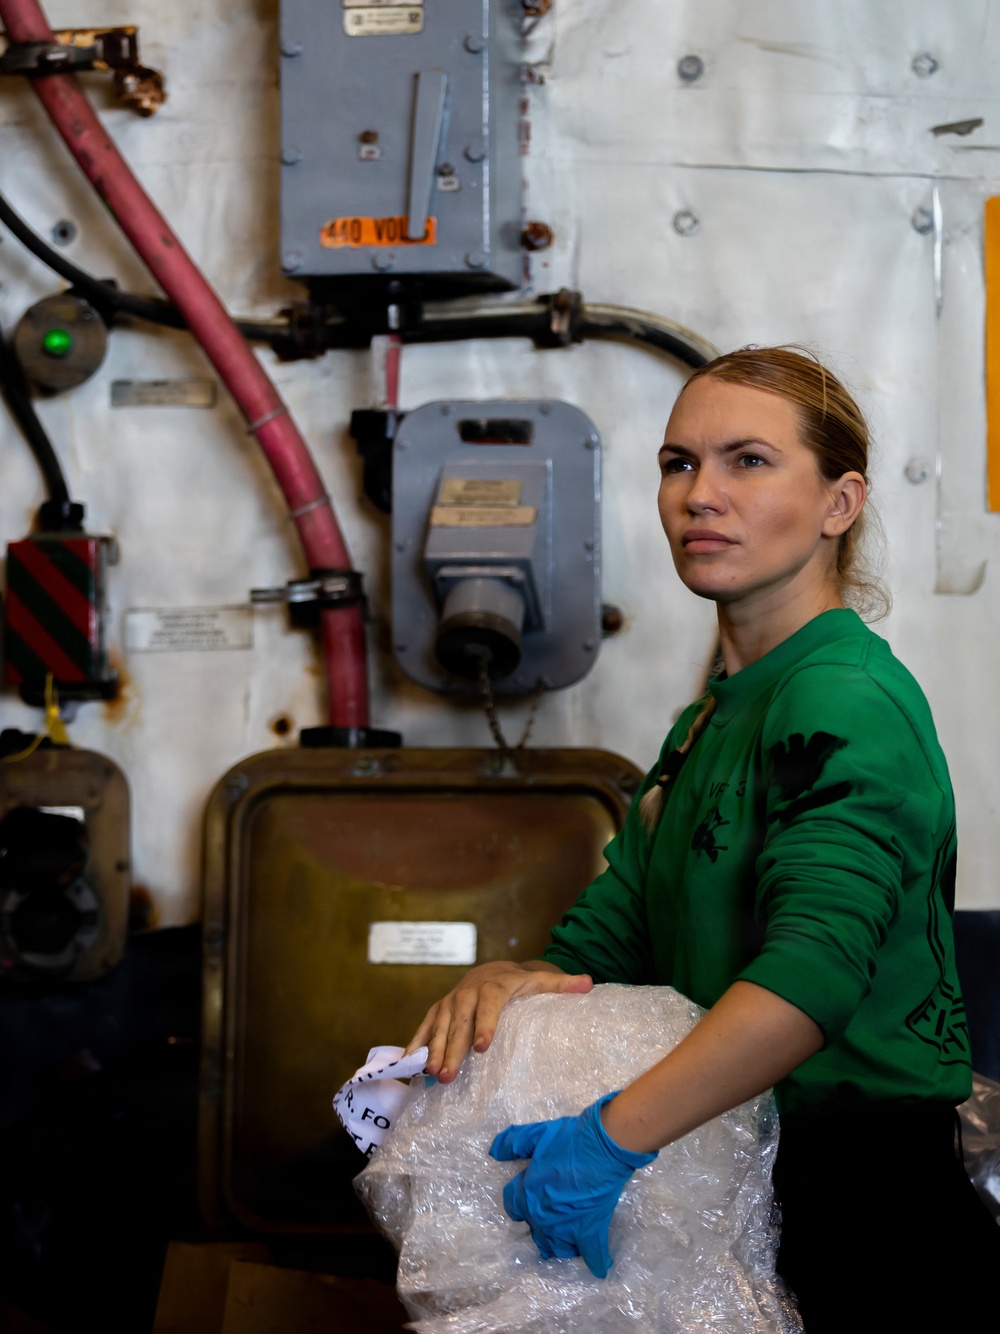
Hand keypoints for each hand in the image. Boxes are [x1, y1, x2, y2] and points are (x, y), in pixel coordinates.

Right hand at [405, 960, 591, 1082]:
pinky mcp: (437, 1011)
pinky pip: (424, 1028)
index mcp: (493, 987)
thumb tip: (589, 984)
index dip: (484, 1025)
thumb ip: (562, 986)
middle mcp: (466, 994)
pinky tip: (408, 1066)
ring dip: (434, 1051)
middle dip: (453, 1049)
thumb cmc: (519, 983)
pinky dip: (415, 1045)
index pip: (488, 1006)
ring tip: (432, 1076)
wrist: (490, 971)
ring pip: (439, 1027)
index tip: (482, 1047)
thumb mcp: (540, 982)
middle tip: (449, 1076)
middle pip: (458, 1023)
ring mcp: (449, 1002)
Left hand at [489, 1092, 656, 1278]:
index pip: (513, 1206)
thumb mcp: (536, 1135)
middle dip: (538, 1221)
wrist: (601, 1147)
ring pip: (555, 1247)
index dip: (519, 1197)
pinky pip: (592, 1255)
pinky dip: (596, 1262)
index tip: (530, 1191)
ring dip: (557, 1243)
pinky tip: (599, 1266)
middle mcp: (541, 1218)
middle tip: (550, 1210)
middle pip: (533, 1229)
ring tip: (564, 1237)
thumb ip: (513, 1142)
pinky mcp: (590, 1232)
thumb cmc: (568, 1140)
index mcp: (527, 1195)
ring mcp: (566, 1229)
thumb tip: (494, 1152)